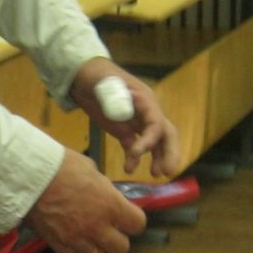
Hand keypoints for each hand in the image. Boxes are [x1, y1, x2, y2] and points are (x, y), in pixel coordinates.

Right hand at [25, 148, 146, 252]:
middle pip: (121, 248)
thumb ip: (103, 189)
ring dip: (95, 247)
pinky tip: (72, 243)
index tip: (125, 216)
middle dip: (117, 239)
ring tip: (87, 235)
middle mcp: (98, 227)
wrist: (29, 177)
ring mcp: (78, 239)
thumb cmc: (61, 166)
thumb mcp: (91, 169)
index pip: (138, 224)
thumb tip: (105, 195)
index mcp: (111, 205)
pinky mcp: (58, 246)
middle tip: (107, 228)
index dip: (132, 220)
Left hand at [70, 57, 180, 176]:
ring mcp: (136, 123)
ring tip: (156, 175)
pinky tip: (129, 169)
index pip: (156, 123)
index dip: (150, 140)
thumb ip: (114, 97)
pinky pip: (135, 147)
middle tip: (168, 172)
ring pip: (155, 143)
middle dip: (170, 152)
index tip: (135, 152)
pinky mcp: (125, 131)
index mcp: (146, 101)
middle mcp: (146, 113)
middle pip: (166, 134)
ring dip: (157, 158)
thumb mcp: (105, 83)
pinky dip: (135, 159)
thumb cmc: (96, 77)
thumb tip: (125, 112)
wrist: (83, 78)